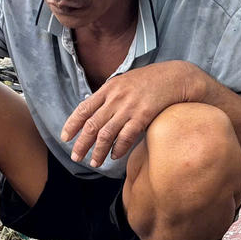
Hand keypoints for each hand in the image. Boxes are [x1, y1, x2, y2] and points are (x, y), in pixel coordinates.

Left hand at [61, 61, 207, 166]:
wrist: (175, 77)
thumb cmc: (149, 81)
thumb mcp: (124, 82)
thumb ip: (109, 96)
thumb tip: (94, 113)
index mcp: (108, 89)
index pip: (84, 109)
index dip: (72, 124)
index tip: (65, 138)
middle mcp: (116, 98)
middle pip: (92, 125)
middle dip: (81, 143)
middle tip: (75, 157)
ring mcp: (129, 107)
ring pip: (107, 134)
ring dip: (98, 151)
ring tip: (94, 163)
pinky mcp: (144, 115)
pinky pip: (126, 136)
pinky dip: (119, 148)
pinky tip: (114, 156)